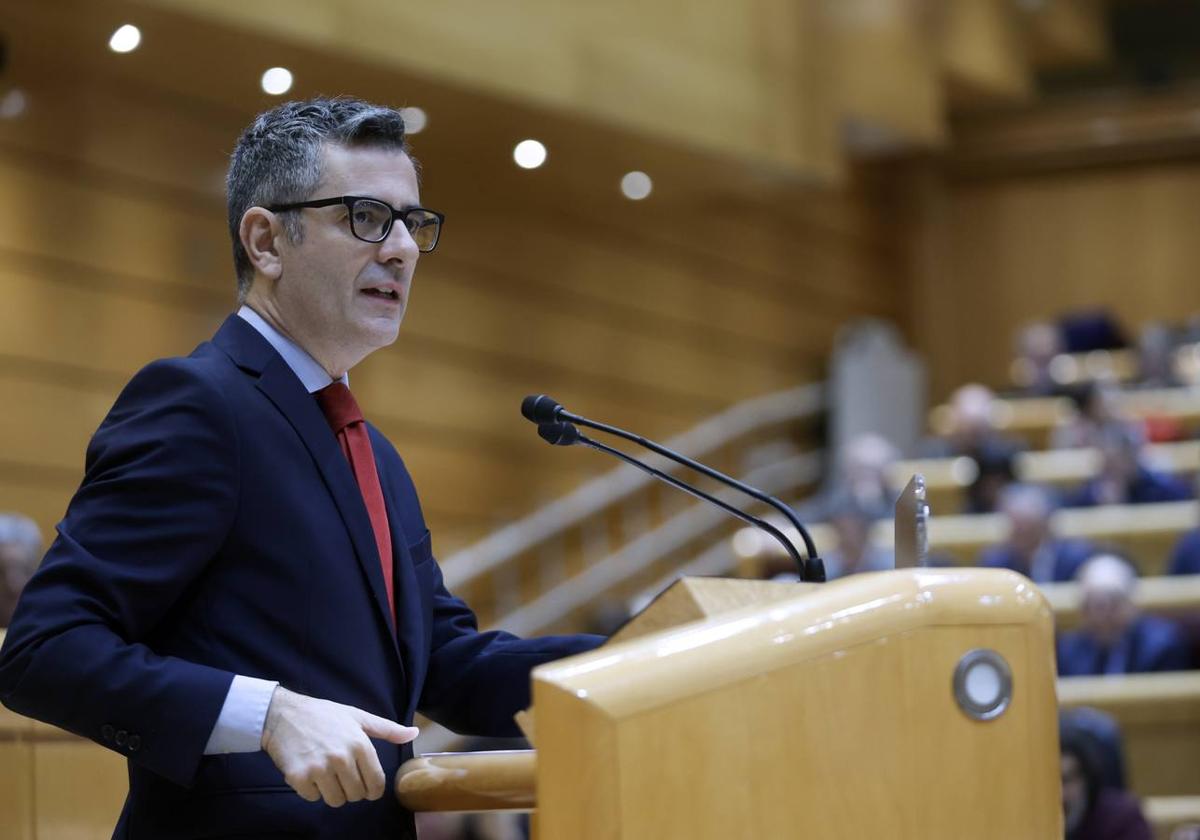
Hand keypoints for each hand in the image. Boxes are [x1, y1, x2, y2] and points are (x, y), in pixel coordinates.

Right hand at [261, 686, 418, 806]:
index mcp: (359, 744)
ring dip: (332, 791)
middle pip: (356, 795)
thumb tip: (413, 733)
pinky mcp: (299, 777)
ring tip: (326, 773)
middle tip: (342, 775)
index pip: (376, 783)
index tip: (366, 787)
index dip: (373, 790)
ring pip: (335, 800)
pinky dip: (312, 790)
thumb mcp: (358, 717)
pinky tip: (309, 772)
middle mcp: (341, 757)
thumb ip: (387, 729)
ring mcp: (319, 768)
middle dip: (351, 789)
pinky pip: (313, 798)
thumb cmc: (324, 715)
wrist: (283, 714)